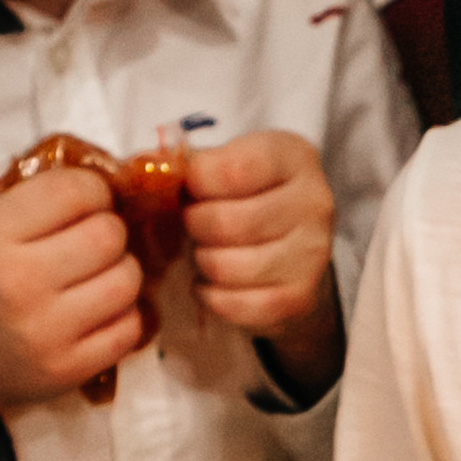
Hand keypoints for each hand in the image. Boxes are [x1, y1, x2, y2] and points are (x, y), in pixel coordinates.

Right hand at [0, 158, 146, 449]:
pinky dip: (123, 314)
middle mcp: (21, 283)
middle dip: (108, 231)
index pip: (75, 191)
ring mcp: (47, 331)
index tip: (85, 203)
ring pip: (127, 280)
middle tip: (92, 242)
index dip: (92, 190)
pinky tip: (99, 311)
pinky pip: (129, 327)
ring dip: (121, 272)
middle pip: (109, 234)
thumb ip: (36, 195)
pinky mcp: (70, 369)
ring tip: (98, 276)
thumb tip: (108, 175)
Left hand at [183, 130, 342, 403]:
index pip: (234, 169)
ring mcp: (312, 254)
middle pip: (226, 222)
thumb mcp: (231, 164)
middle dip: (195, 226)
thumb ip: (195, 164)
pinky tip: (214, 282)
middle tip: (194, 225)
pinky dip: (212, 296)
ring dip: (202, 262)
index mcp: (293, 157)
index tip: (189, 187)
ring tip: (205, 252)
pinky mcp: (300, 297)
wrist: (295, 250)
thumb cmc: (249, 198)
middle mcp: (314, 202)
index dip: (197, 182)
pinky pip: (233, 303)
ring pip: (227, 266)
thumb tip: (146, 171)